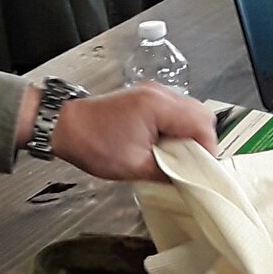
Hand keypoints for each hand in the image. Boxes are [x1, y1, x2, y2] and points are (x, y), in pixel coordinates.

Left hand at [48, 84, 217, 182]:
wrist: (65, 126)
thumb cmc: (93, 143)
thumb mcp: (134, 166)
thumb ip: (168, 173)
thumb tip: (188, 180)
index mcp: (159, 106)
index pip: (203, 124)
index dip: (207, 149)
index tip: (201, 169)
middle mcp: (160, 94)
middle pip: (201, 114)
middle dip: (201, 142)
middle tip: (191, 165)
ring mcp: (153, 93)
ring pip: (189, 112)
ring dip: (188, 135)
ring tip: (176, 158)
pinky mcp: (146, 98)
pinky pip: (174, 111)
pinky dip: (176, 129)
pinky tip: (164, 146)